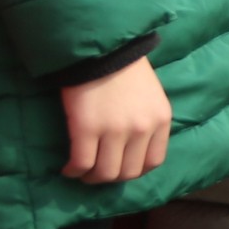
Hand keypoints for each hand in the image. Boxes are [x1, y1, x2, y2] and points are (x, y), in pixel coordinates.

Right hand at [60, 58, 170, 184]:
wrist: (103, 50)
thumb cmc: (126, 71)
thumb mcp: (152, 97)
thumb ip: (148, 122)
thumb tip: (135, 149)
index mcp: (161, 120)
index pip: (153, 161)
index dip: (135, 171)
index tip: (121, 168)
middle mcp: (142, 129)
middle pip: (128, 172)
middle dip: (111, 178)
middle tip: (97, 172)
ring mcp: (115, 130)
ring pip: (104, 173)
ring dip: (91, 178)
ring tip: (81, 172)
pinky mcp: (86, 128)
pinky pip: (81, 163)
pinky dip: (73, 171)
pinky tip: (68, 168)